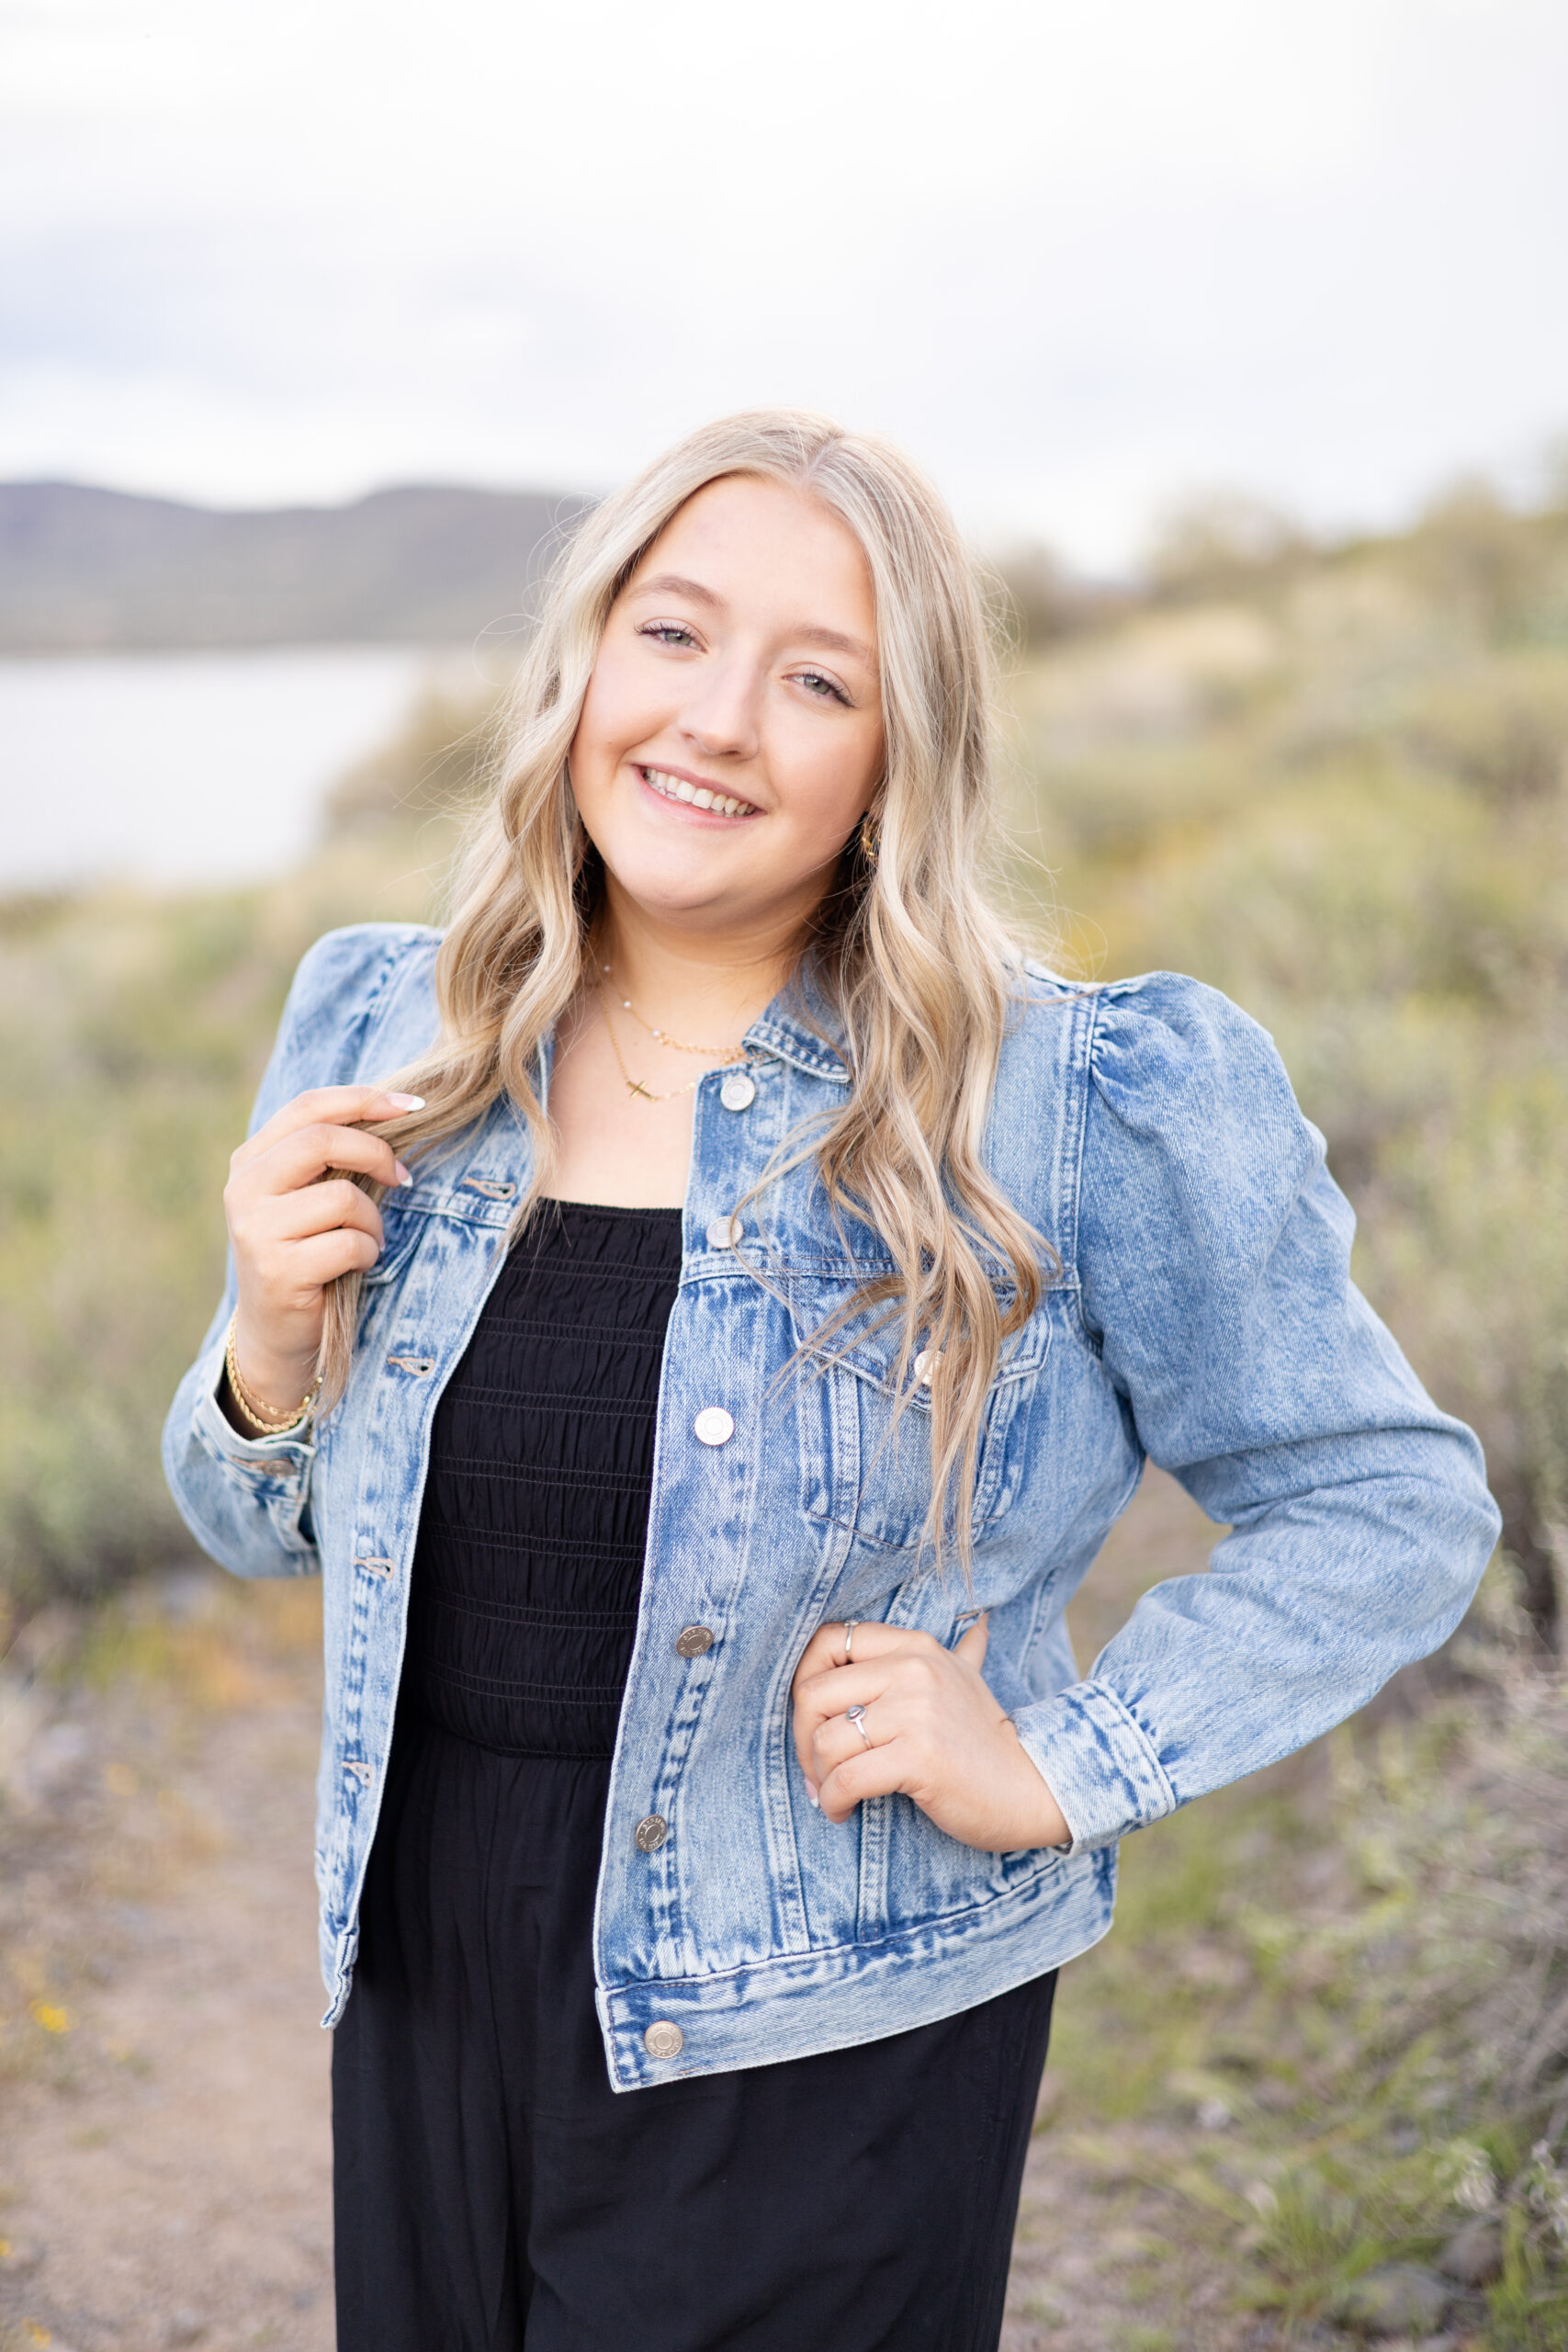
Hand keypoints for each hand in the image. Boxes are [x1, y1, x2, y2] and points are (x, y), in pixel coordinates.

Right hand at [221, 1084, 420, 1421]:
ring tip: (365, 1241)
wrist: (275, 1331)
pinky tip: (355, 1266)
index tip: (412, 1105)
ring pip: (343, 1197)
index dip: (364, 1099)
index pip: (308, 1107)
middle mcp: (244, 1188)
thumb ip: (332, 1157)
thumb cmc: (306, 1253)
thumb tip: (398, 1111)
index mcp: (252, 1159)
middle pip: (322, 1140)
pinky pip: (349, 1243)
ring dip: (373, 1222)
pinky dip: (368, 1254)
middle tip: (402, 1178)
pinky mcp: (277, 1270)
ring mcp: (257, 1230)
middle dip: (376, 1154)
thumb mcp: (309, 1195)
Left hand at [790, 1616, 1071, 1851]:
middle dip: (802, 1740)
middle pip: (814, 1694)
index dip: (803, 1681)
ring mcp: (917, 1712)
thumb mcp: (969, 1683)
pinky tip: (842, 1811)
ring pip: (827, 1740)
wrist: (1033, 1789)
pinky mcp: (919, 1757)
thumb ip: (963, 1651)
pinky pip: (847, 1779)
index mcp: (915, 1646)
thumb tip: (980, 1624)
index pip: (829, 1641)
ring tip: (831, 1795)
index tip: (811, 1721)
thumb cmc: (988, 1741)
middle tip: (815, 1769)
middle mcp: (914, 1669)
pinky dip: (833, 1801)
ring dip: (819, 1778)